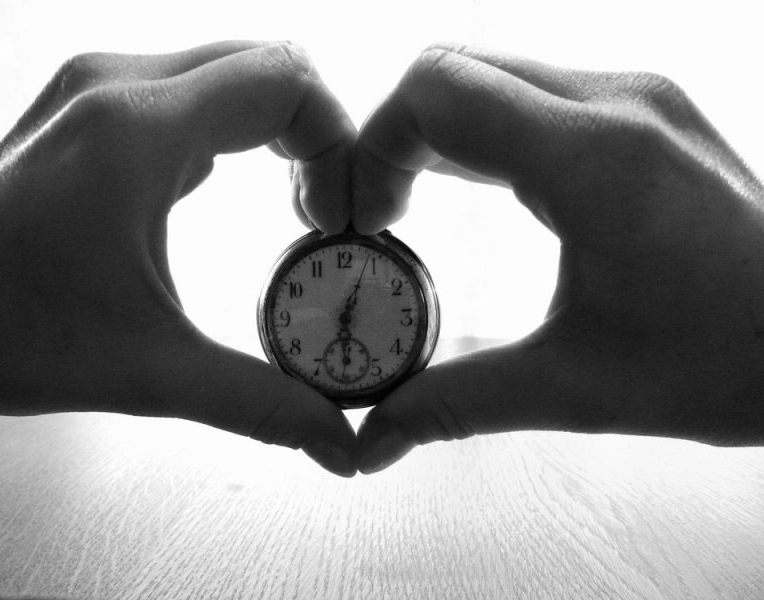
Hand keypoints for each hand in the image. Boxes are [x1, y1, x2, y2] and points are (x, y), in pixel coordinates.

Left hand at [0, 41, 357, 475]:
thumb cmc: (2, 330)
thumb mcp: (148, 372)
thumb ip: (259, 404)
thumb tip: (339, 441)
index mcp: (139, 130)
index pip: (286, 82)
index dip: (338, 144)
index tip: (339, 215)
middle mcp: (118, 86)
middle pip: (266, 66)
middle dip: (319, 136)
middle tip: (329, 211)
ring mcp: (97, 91)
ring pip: (229, 72)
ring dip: (278, 132)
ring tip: (296, 205)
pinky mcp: (87, 110)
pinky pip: (190, 93)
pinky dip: (235, 132)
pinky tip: (233, 189)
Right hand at [353, 44, 763, 472]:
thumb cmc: (728, 361)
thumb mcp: (576, 387)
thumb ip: (457, 403)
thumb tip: (372, 438)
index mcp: (593, 161)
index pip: (437, 92)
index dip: (372, 147)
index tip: (363, 218)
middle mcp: (615, 104)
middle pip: (452, 71)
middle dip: (392, 139)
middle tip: (375, 216)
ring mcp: (634, 96)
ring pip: (489, 73)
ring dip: (434, 132)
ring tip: (409, 203)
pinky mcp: (642, 109)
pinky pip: (530, 90)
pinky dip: (479, 130)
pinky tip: (471, 186)